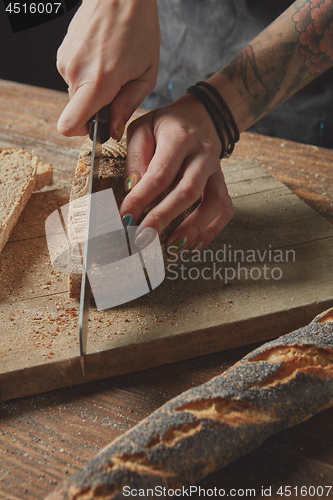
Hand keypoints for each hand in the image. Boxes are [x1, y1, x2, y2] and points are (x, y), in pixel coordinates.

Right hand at [56, 0, 159, 138]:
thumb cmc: (138, 27)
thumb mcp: (146, 74)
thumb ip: (127, 106)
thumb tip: (113, 128)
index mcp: (97, 82)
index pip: (69, 125)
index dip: (83, 132)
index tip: (97, 127)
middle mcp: (75, 73)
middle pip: (78, 110)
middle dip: (96, 107)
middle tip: (117, 88)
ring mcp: (65, 62)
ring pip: (77, 94)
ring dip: (93, 90)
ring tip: (112, 67)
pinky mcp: (62, 53)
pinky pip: (74, 77)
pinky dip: (88, 75)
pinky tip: (103, 58)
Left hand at [119, 93, 233, 251]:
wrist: (199, 118)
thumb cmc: (165, 128)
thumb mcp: (142, 129)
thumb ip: (136, 156)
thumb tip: (133, 188)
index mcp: (180, 138)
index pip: (160, 173)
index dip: (141, 198)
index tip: (125, 218)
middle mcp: (204, 154)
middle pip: (188, 191)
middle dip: (164, 218)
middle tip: (143, 238)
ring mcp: (217, 171)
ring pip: (213, 203)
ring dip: (192, 229)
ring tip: (171, 248)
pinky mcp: (223, 184)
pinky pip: (224, 210)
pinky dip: (210, 231)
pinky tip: (192, 245)